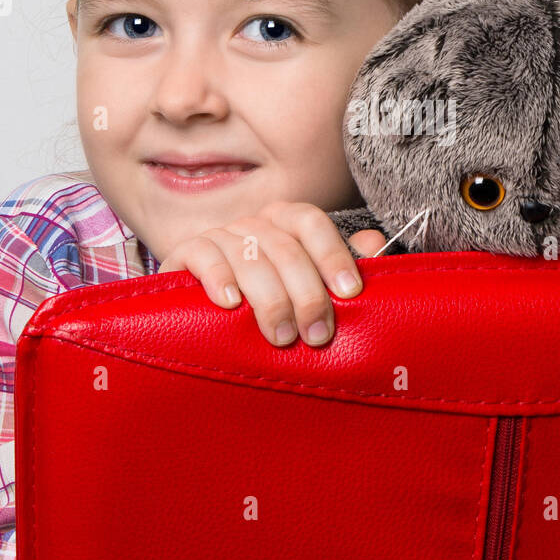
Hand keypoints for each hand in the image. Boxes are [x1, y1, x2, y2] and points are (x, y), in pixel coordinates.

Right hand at [158, 203, 386, 346]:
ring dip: (269, 298)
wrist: (198, 321)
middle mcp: (254, 224)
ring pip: (250, 256)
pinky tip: (231, 304)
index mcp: (285, 223)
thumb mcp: (304, 291)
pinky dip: (219, 278)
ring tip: (282, 336)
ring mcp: (219, 236)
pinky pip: (204, 255)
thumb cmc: (263, 306)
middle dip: (306, 294)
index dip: (332, 254)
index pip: (311, 223)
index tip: (350, 293)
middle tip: (318, 335)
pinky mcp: (184, 253)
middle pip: (286, 247)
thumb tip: (375, 243)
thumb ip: (339, 268)